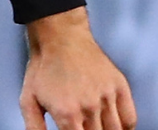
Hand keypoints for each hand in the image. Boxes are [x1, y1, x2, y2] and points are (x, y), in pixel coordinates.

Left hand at [20, 6, 136, 129]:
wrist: (59, 37)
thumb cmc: (42, 67)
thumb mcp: (28, 99)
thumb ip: (34, 127)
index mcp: (67, 113)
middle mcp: (90, 107)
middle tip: (84, 127)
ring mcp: (107, 96)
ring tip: (96, 126)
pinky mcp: (119, 86)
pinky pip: (129, 119)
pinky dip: (124, 127)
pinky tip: (113, 125)